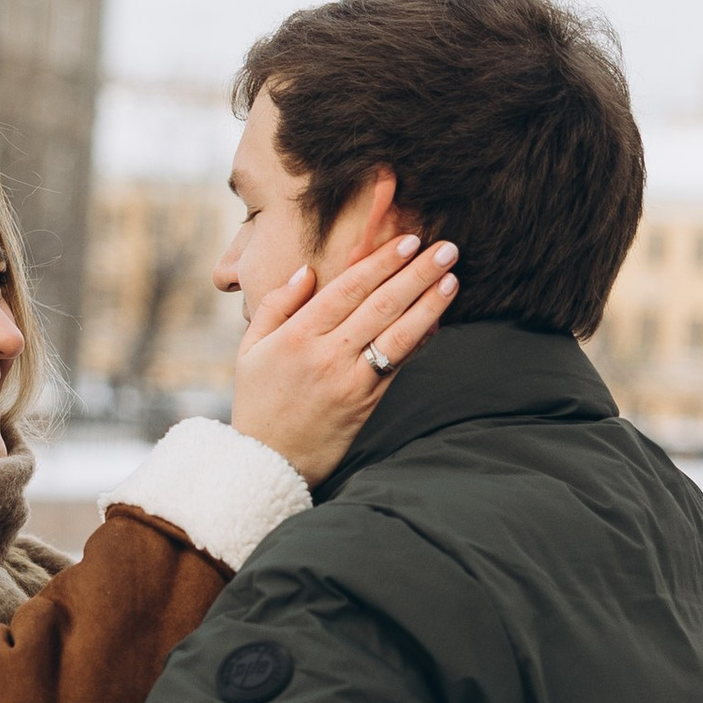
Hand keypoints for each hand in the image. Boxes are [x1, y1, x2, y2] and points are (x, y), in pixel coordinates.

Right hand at [231, 235, 458, 484]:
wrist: (270, 461)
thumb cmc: (258, 400)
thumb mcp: (250, 348)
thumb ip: (276, 304)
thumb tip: (308, 271)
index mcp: (297, 336)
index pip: (348, 289)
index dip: (381, 263)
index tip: (408, 241)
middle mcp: (327, 356)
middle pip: (380, 306)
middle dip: (416, 274)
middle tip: (446, 248)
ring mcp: (351, 381)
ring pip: (397, 335)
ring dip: (429, 305)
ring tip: (452, 278)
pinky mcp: (367, 402)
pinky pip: (399, 365)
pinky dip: (420, 340)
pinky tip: (437, 318)